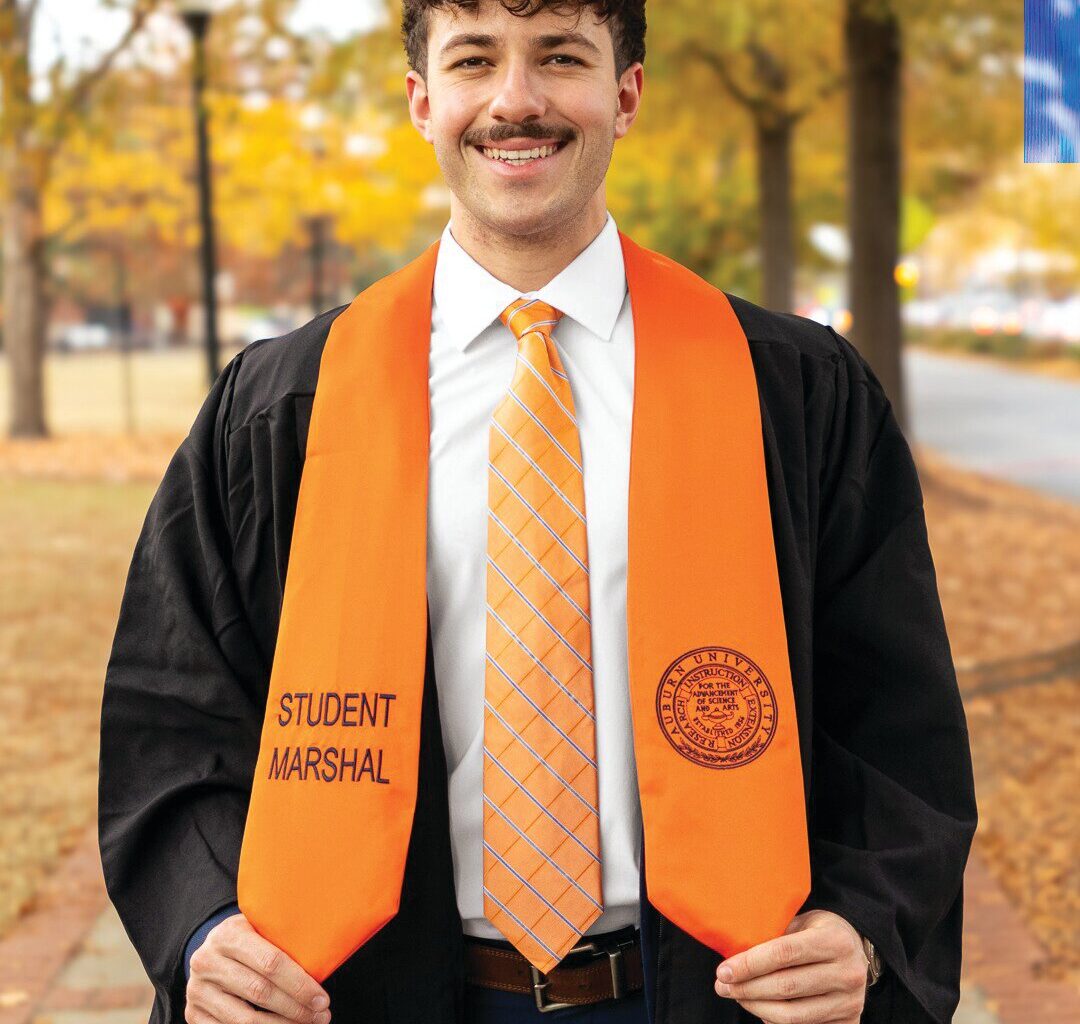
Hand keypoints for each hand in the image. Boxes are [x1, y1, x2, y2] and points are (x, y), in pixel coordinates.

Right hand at [186, 911, 331, 1023]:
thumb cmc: (248, 938)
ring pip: (245, 1020)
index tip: (323, 998)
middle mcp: (208, 962)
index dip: (300, 984)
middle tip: (322, 1016)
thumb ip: (282, 937)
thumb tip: (326, 956)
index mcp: (229, 935)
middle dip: (296, 1008)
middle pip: (261, 993)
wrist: (208, 950)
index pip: (271, 963)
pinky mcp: (193, 1014)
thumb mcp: (260, 926)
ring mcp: (197, 991)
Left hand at [713, 909, 867, 1022]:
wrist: (857, 949)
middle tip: (722, 986)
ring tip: (737, 996)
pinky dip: (776, 1020)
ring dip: (757, 1007)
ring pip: (793, 1014)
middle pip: (786, 987)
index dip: (750, 964)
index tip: (724, 971)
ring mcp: (850, 1002)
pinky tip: (760, 1007)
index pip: (784, 954)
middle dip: (747, 988)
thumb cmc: (820, 931)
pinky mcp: (850, 1022)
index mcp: (835, 941)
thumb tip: (735, 955)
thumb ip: (776, 935)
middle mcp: (847, 973)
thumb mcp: (803, 921)